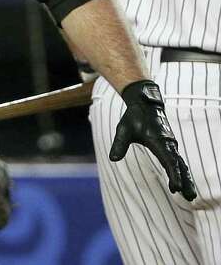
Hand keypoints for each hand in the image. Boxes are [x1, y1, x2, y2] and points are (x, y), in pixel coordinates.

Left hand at [109, 80, 196, 199]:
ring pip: (182, 165)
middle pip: (180, 166)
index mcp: (159, 141)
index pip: (169, 161)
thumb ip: (119, 144)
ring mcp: (171, 145)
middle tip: (189, 197)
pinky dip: (183, 172)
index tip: (175, 188)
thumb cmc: (134, 117)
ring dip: (186, 179)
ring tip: (190, 196)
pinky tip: (184, 183)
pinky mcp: (171, 146)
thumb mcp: (123, 130)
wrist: (145, 104)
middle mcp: (168, 144)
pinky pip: (179, 161)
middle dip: (185, 181)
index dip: (173, 175)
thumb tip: (112, 159)